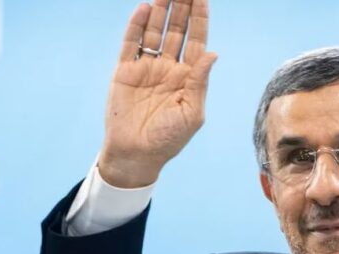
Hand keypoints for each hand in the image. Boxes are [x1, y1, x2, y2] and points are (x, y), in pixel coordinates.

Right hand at [98, 0, 216, 187]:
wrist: (136, 154)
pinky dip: (137, 25)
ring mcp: (147, 68)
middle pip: (177, 30)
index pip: (197, 40)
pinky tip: (145, 8)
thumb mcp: (192, 113)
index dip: (200, 18)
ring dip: (161, 10)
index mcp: (189, 78)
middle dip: (182, 7)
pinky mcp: (125, 71)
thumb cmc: (169, 139)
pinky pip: (131, 43)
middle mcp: (169, 68)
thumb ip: (200, 81)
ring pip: (155, 32)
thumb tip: (213, 53)